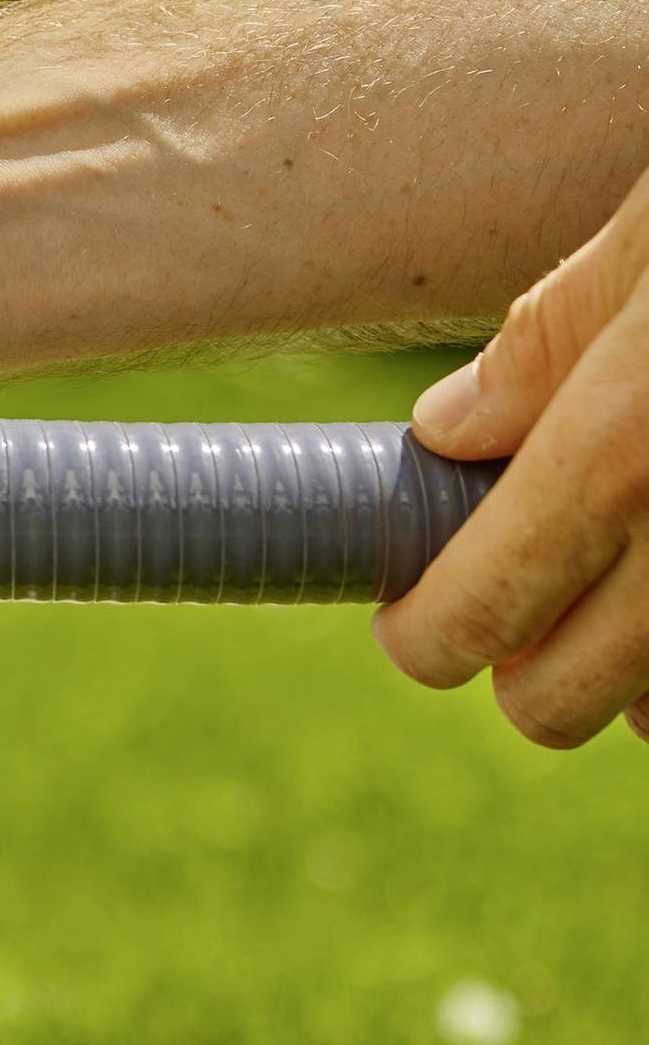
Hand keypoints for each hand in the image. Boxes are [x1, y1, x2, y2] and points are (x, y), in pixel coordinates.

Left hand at [379, 168, 648, 746]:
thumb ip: (554, 338)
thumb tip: (451, 431)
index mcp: (622, 451)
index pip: (472, 617)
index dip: (424, 633)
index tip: (416, 615)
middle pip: (557, 706)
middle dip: (518, 664)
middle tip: (516, 596)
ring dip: (631, 672)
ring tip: (627, 577)